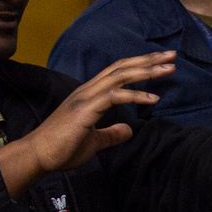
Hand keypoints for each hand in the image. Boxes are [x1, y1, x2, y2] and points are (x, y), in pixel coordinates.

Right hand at [0, 52, 174, 197]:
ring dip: (146, 71)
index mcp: (90, 94)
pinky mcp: (85, 110)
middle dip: (148, 60)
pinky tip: (153, 99)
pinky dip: (135, 95)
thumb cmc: (62, 149)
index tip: (161, 63)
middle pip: (122, 67)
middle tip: (172, 56)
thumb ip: (111, 133)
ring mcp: (86, 98)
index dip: (140, 65)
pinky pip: (114, 96)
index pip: (119, 72)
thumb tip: (129, 130)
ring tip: (169, 69)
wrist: (38, 156)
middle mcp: (88, 90)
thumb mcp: (94, 141)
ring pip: (120, 76)